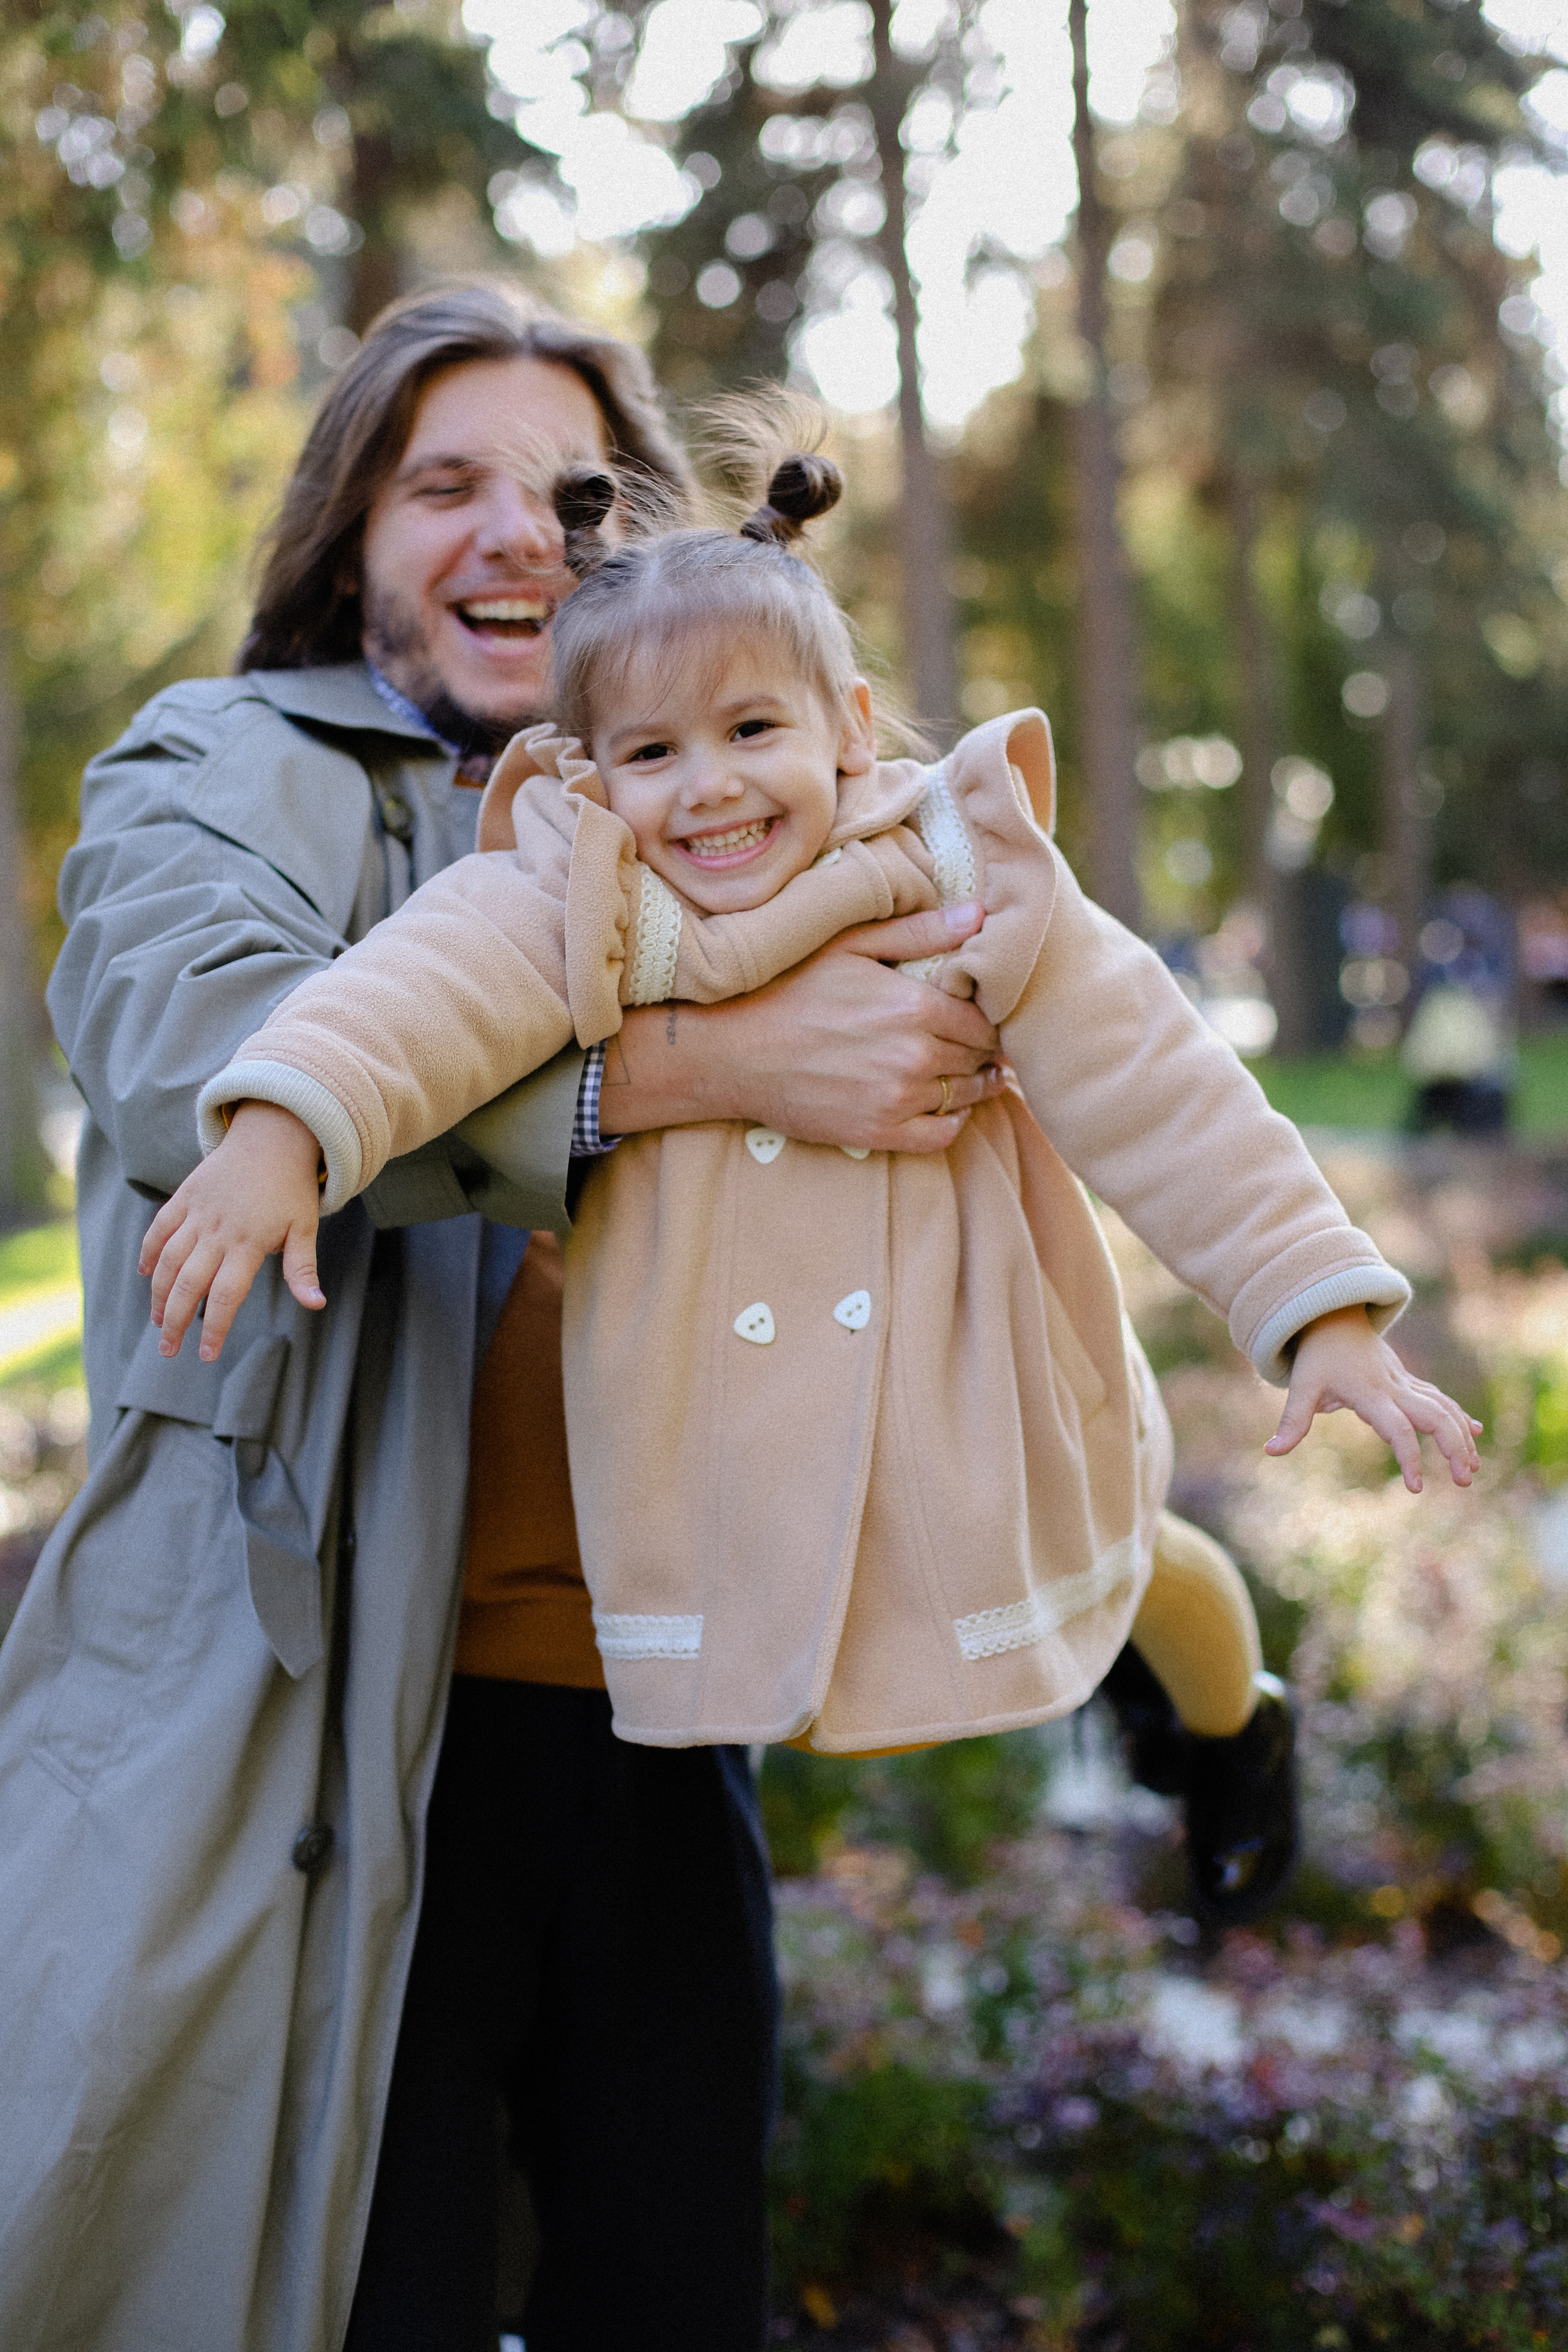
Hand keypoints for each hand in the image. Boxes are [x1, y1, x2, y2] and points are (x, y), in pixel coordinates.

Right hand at [137, 1103, 325, 1362]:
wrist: (272, 1136)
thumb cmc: (291, 1188)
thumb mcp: (304, 1228)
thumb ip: (303, 1268)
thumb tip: (316, 1305)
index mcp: (248, 1243)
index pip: (225, 1296)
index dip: (214, 1328)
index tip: (206, 1354)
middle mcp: (217, 1230)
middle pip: (187, 1284)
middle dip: (174, 1321)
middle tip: (168, 1349)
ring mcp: (197, 1213)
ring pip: (167, 1260)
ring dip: (158, 1294)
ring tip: (158, 1321)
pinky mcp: (184, 1197)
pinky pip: (159, 1228)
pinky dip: (148, 1252)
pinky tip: (145, 1275)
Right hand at [601, 902, 1004, 1153]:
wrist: (731, 1050)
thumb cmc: (786, 988)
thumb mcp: (848, 943)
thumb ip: (917, 931)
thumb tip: (977, 914)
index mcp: (914, 1006)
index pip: (982, 1020)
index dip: (987, 1018)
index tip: (980, 1016)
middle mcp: (913, 1056)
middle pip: (977, 1058)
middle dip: (981, 1050)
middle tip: (979, 1045)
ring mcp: (896, 1099)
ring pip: (964, 1096)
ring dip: (973, 1085)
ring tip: (968, 1073)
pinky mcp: (877, 1132)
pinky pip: (940, 1135)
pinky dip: (951, 1121)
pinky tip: (943, 1105)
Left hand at [1264, 1304, 1481, 1493]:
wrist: (1331, 1318)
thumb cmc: (1315, 1357)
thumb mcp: (1301, 1387)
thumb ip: (1291, 1421)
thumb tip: (1271, 1451)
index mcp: (1369, 1393)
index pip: (1397, 1428)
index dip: (1409, 1458)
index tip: (1416, 1487)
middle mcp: (1394, 1387)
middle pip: (1436, 1416)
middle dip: (1454, 1447)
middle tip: (1464, 1482)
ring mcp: (1405, 1383)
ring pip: (1444, 1407)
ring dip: (1462, 1436)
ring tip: (1472, 1470)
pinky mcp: (1408, 1381)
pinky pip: (1440, 1399)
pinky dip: (1459, 1416)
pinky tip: (1476, 1433)